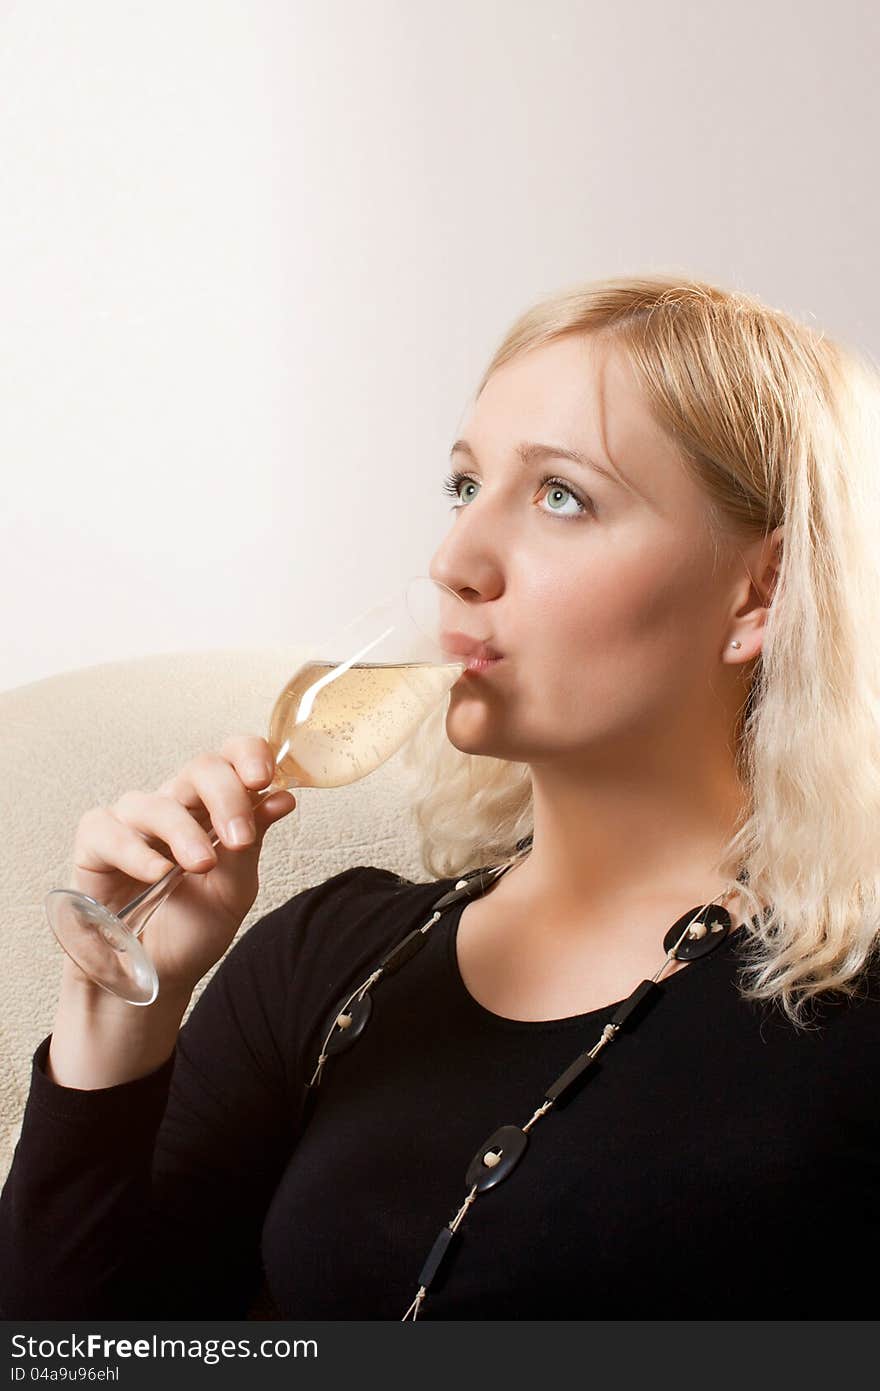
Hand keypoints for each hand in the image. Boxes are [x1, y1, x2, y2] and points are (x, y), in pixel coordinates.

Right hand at [65, 734, 296, 1000]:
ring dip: (184, 833)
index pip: (231, 757)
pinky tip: (156, 873)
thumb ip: (251, 843)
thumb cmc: (193, 929)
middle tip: (239, 837)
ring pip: (157, 803)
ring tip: (202, 866)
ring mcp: (133, 822)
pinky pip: (108, 829)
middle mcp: (176, 805)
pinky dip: (134, 851)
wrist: (153, 976)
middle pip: (200, 769)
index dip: (248, 754)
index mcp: (215, 808)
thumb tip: (284, 797)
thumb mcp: (233, 890)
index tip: (263, 779)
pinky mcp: (95, 845)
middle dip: (226, 797)